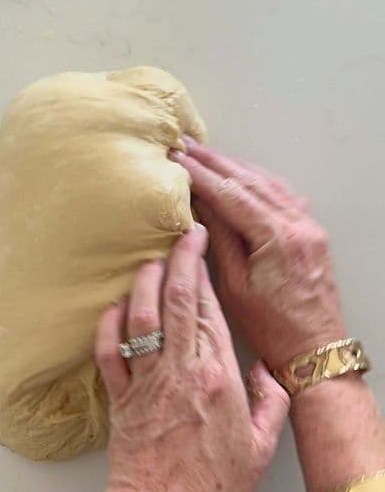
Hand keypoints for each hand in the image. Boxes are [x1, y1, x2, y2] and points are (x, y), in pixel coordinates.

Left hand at [92, 226, 290, 491]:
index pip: (208, 310)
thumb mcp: (260, 448)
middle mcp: (178, 373)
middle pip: (173, 302)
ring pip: (139, 318)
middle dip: (174, 260)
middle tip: (176, 233)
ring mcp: (144, 383)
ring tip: (146, 259)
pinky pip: (109, 351)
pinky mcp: (117, 399)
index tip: (199, 242)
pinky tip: (114, 307)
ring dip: (140, 283)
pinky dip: (109, 324)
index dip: (201, 271)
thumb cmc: (212, 491)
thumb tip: (265, 369)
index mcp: (218, 379)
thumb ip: (268, 402)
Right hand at [170, 138, 346, 369]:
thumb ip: (220, 240)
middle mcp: (298, 224)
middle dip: (216, 161)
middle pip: (251, 181)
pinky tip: (241, 175)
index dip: (201, 175)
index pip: (232, 195)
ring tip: (207, 153)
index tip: (177, 159)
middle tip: (186, 144)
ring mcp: (309, 226)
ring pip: (268, 183)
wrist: (314, 347)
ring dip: (235, 166)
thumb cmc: (271, 327)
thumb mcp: (234, 286)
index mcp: (278, 238)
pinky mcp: (311, 232)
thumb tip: (201, 206)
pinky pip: (282, 194)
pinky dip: (257, 179)